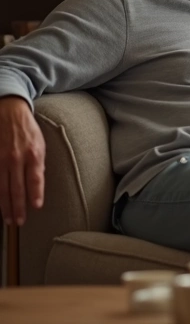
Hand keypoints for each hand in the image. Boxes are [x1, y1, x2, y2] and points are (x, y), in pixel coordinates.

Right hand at [0, 96, 44, 225]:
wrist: (9, 113)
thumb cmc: (28, 131)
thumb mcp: (41, 145)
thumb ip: (39, 165)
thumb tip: (37, 184)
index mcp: (33, 154)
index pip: (34, 179)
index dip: (35, 194)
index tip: (35, 207)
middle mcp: (16, 158)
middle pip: (16, 188)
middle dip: (18, 206)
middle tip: (18, 221)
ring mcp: (1, 159)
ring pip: (2, 187)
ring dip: (5, 205)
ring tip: (8, 218)